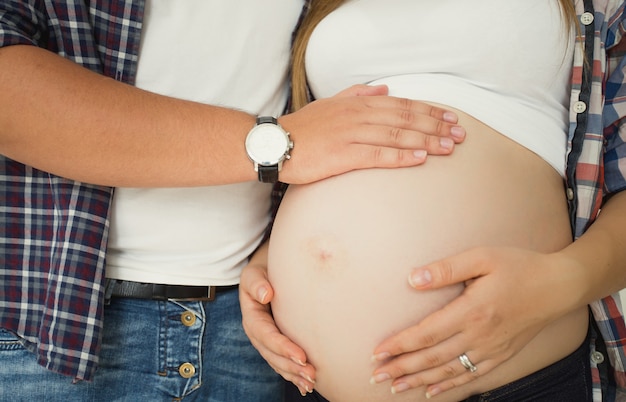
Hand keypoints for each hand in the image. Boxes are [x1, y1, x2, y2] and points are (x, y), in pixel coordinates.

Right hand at [240, 253, 316, 395]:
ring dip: (293, 374)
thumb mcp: (254, 273)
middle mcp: (257, 333)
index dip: (282, 347)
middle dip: (290, 367)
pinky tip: (305, 386)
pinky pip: (282, 363)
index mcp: (251, 317)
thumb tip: (266, 295)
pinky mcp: (275, 344)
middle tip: (311, 374)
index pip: (267, 335)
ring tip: (311, 382)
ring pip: (277, 362)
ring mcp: (265, 341)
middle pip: (272, 354)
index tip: (301, 356)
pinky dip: (293, 375)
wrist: (266, 271)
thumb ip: (257, 283)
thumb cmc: (262, 271)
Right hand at [278, 84, 465, 183]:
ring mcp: (352, 135)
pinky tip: (420, 157)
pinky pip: (378, 155)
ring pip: (397, 135)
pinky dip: (402, 155)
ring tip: (449, 147)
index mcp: (358, 104)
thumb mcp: (331, 102)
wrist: (276, 144)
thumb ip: (358, 94)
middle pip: (405, 119)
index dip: (428, 111)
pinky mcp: (344, 156)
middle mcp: (358, 116)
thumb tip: (384, 89)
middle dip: (436, 126)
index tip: (450, 117)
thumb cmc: (304, 127)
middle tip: (460, 134)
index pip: (401, 105)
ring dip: (427, 141)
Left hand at [370, 247, 575, 397]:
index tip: (377, 352)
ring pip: (448, 370)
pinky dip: (449, 385)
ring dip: (419, 380)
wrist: (558, 285)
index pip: (426, 333)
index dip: (399, 345)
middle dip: (401, 368)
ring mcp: (491, 349)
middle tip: (375, 375)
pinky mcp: (501, 355)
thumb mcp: (482, 257)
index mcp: (471, 311)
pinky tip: (432, 391)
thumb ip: (446, 269)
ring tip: (395, 387)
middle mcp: (479, 335)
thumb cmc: (518, 266)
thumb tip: (412, 279)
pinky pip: (471, 376)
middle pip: (432, 357)